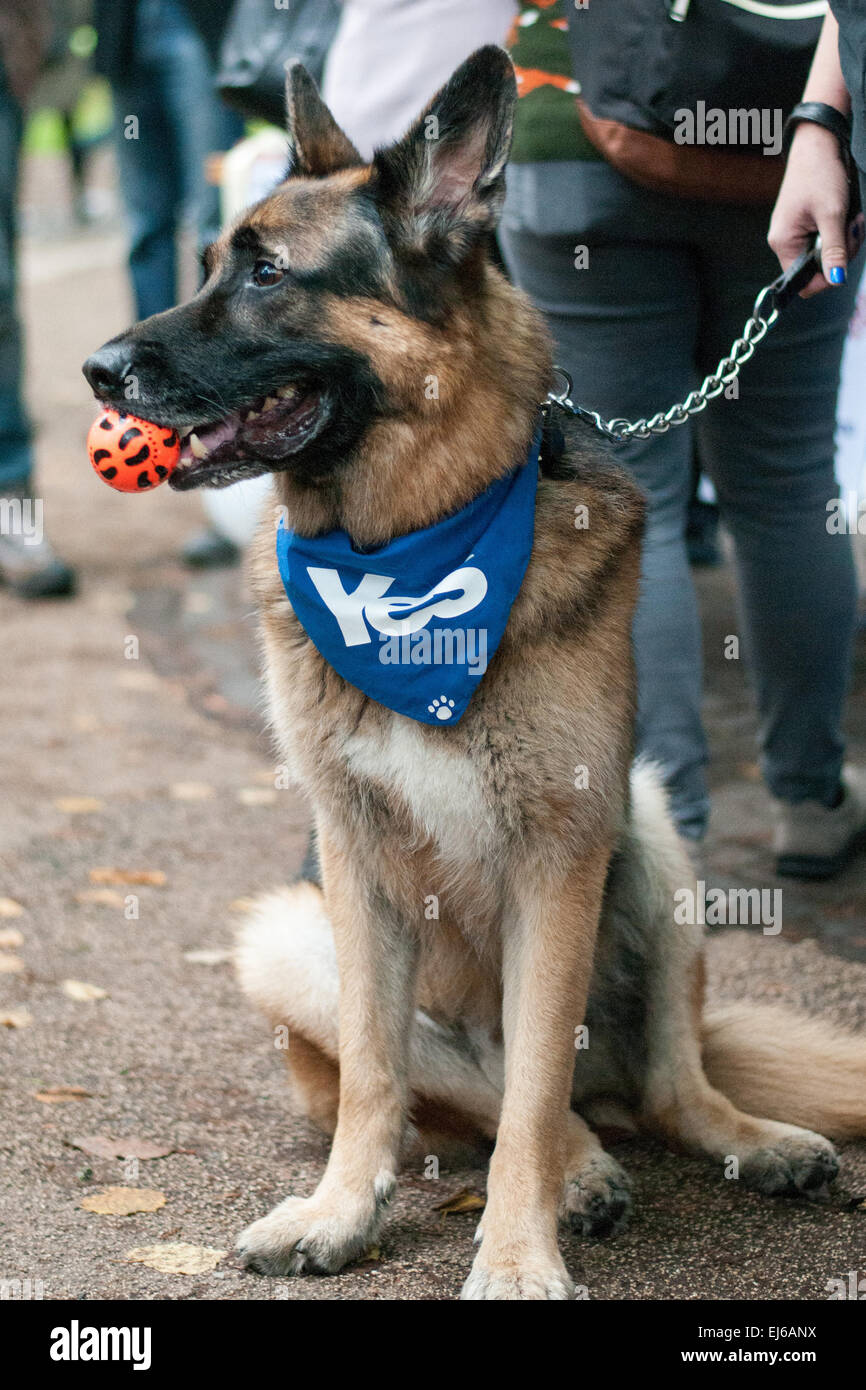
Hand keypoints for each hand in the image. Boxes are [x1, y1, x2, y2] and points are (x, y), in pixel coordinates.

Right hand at [768, 123, 859, 296]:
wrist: (817, 144)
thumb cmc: (820, 174)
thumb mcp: (832, 214)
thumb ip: (834, 250)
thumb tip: (837, 280)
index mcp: (784, 243)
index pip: (802, 283)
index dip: (826, 278)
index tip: (843, 259)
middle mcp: (786, 242)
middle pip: (817, 270)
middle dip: (841, 253)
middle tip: (854, 228)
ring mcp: (796, 234)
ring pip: (825, 255)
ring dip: (845, 241)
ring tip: (853, 219)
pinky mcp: (806, 226)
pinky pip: (825, 241)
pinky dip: (841, 233)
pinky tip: (846, 217)